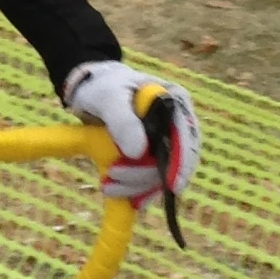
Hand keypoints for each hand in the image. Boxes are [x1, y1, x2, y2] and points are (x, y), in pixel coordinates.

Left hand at [62, 59, 200, 203]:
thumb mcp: (110, 97)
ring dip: (135, 185)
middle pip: (176, 160)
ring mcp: (165, 144)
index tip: (173, 185)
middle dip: (146, 175)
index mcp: (176, 102)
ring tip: (107, 185)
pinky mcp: (152, 158)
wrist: (92, 93)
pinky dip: (134, 189)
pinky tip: (116, 191)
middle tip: (113, 176)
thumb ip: (123, 120)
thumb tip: (138, 152)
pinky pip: (150, 180)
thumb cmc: (105, 87)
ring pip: (161, 175)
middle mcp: (177, 125)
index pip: (187, 136)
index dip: (183, 162)